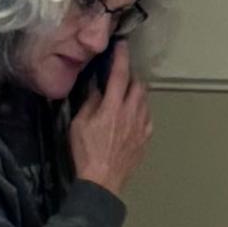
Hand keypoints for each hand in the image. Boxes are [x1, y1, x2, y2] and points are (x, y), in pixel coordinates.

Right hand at [67, 41, 152, 194]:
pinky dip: (141, 110)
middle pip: (138, 85)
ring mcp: (141, 126)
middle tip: (120, 75)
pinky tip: (132, 114)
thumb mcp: (79, 124)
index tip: (121, 46)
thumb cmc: (86, 152)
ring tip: (125, 94)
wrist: (103, 180)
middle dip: (131, 76)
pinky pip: (147, 117)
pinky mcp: (145, 138)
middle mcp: (131, 113)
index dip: (121, 58)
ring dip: (137, 93)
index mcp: (113, 107)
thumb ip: (90, 103)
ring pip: (145, 101)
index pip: (120, 75)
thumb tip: (97, 89)